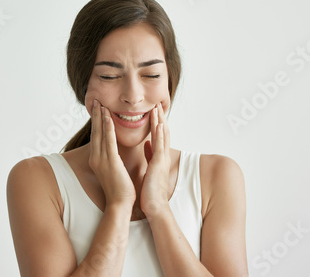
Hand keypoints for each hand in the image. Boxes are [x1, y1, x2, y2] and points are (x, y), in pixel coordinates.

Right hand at [89, 99, 135, 208]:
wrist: (120, 203)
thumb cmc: (119, 188)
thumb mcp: (113, 169)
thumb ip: (111, 157)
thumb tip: (114, 149)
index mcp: (97, 159)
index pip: (96, 135)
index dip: (96, 121)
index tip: (98, 108)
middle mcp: (96, 157)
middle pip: (95, 132)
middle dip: (95, 115)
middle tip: (96, 101)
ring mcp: (101, 160)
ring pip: (100, 134)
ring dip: (101, 118)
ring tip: (101, 104)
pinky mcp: (110, 162)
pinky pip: (109, 141)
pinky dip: (108, 128)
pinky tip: (108, 118)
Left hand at [140, 102, 171, 217]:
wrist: (155, 206)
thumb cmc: (151, 190)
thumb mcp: (150, 168)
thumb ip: (150, 155)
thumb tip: (147, 144)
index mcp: (158, 156)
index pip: (158, 135)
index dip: (157, 122)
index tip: (153, 110)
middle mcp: (162, 156)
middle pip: (162, 132)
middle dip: (159, 118)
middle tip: (156, 104)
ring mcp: (162, 159)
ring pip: (162, 136)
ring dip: (160, 121)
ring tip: (157, 108)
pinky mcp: (159, 164)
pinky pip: (160, 146)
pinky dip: (160, 134)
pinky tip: (159, 124)